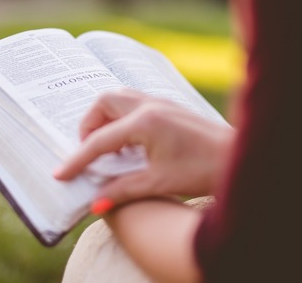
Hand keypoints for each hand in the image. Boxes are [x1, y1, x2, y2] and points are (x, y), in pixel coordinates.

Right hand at [54, 89, 233, 208]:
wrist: (240, 158)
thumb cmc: (204, 170)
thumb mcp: (159, 183)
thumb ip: (123, 190)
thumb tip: (95, 204)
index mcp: (144, 122)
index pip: (99, 140)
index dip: (77, 159)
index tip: (61, 174)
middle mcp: (150, 106)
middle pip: (103, 102)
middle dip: (89, 125)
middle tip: (89, 152)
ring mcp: (161, 103)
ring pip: (119, 98)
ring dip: (105, 118)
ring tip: (107, 146)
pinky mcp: (169, 107)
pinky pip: (134, 103)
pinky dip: (122, 117)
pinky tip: (129, 142)